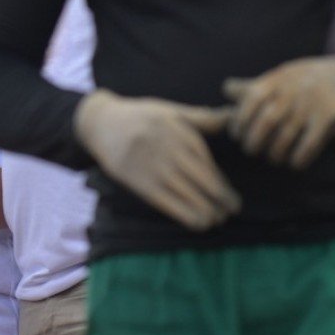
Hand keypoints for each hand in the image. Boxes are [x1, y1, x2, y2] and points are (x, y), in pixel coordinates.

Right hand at [74, 91, 239, 230]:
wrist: (101, 123)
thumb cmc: (140, 117)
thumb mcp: (169, 110)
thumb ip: (200, 117)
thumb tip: (230, 117)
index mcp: (179, 132)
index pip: (209, 164)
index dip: (223, 185)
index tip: (232, 198)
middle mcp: (169, 149)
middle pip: (205, 181)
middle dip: (223, 200)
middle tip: (231, 211)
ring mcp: (154, 167)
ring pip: (190, 196)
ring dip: (209, 212)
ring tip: (217, 219)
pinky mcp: (139, 183)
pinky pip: (169, 204)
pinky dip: (189, 217)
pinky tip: (200, 223)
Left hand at [224, 55, 334, 169]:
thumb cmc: (312, 79)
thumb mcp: (283, 75)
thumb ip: (256, 85)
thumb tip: (225, 89)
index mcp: (278, 79)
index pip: (249, 99)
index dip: (239, 120)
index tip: (237, 135)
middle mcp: (292, 90)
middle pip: (264, 122)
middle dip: (253, 142)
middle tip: (251, 151)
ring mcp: (310, 104)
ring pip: (285, 137)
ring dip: (275, 153)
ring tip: (273, 158)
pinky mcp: (328, 117)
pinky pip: (308, 144)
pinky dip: (299, 158)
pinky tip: (295, 163)